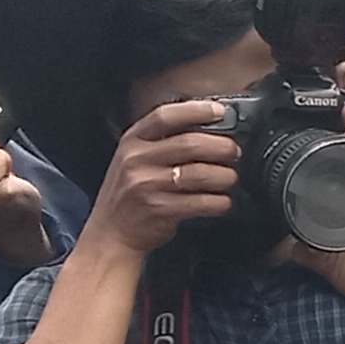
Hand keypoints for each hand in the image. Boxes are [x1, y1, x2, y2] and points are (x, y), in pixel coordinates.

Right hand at [83, 98, 237, 261]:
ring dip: (224, 175)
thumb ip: (162, 141)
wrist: (110, 232)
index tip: (220, 111)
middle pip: (190, 144)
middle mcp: (137, 160)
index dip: (196, 110)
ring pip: (199, 173)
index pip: (165, 116)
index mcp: (132, 141)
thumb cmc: (129, 193)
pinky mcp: (158, 210)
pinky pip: (200, 202)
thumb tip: (208, 128)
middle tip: (234, 151)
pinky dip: (219, 202)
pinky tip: (223, 201)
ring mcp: (146, 185)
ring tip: (230, 177)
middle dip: (221, 146)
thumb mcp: (134, 158)